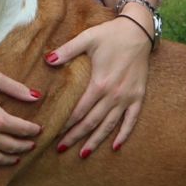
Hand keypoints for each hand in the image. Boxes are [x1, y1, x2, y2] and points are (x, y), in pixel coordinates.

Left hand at [45, 14, 151, 157]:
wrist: (139, 30)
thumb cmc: (111, 34)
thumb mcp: (87, 38)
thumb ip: (67, 50)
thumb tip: (47, 60)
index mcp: (99, 83)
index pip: (78, 110)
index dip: (66, 123)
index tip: (54, 133)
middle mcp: (114, 95)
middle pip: (91, 122)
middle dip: (75, 136)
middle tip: (60, 148)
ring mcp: (127, 97)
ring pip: (109, 125)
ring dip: (95, 141)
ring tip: (82, 154)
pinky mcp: (138, 96)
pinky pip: (131, 120)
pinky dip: (124, 134)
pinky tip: (115, 147)